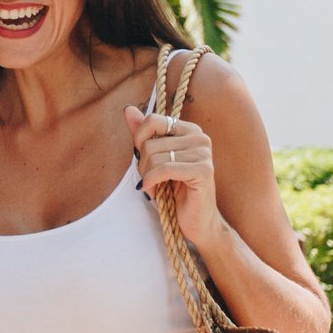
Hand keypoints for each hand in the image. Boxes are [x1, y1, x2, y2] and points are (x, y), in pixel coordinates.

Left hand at [126, 105, 227, 250]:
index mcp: (190, 130)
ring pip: (155, 156)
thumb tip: (128, 109)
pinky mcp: (204, 170)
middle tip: (149, 180)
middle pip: (151, 142)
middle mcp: (200, 137)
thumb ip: (144, 135)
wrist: (197, 223)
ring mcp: (204, 153)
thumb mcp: (155, 160)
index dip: (139, 139)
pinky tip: (152, 192)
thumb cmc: (175, 192)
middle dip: (142, 165)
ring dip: (147, 176)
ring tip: (154, 188)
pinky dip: (152, 181)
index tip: (141, 159)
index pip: (153, 119)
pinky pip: (164, 169)